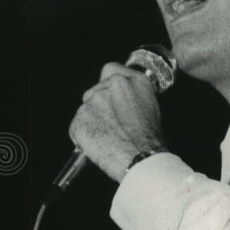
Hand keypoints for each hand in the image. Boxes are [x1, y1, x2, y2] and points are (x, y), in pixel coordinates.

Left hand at [69, 62, 166, 182]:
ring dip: (93, 120)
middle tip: (113, 123)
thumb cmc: (149, 140)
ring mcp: (93, 102)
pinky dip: (84, 134)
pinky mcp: (79, 119)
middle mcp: (111, 86)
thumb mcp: (152, 107)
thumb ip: (134, 95)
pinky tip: (100, 143)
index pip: (111, 69)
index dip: (109, 83)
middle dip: (100, 106)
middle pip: (96, 90)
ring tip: (109, 136)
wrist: (140, 160)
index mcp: (133, 81)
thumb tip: (124, 97)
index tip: (110, 93)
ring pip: (87, 108)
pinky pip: (78, 125)